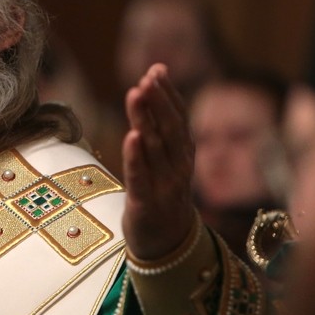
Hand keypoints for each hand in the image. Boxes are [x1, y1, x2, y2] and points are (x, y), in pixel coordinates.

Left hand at [120, 63, 195, 260]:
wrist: (168, 244)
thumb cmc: (161, 191)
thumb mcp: (166, 155)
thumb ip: (160, 120)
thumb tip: (153, 75)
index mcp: (184, 153)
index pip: (179, 118)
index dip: (169, 94)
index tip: (156, 70)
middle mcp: (179, 167)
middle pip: (169, 130)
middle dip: (158, 102)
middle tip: (146, 79)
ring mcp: (165, 186)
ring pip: (155, 149)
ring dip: (145, 120)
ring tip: (135, 95)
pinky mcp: (146, 204)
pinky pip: (141, 178)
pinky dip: (137, 157)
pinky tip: (131, 137)